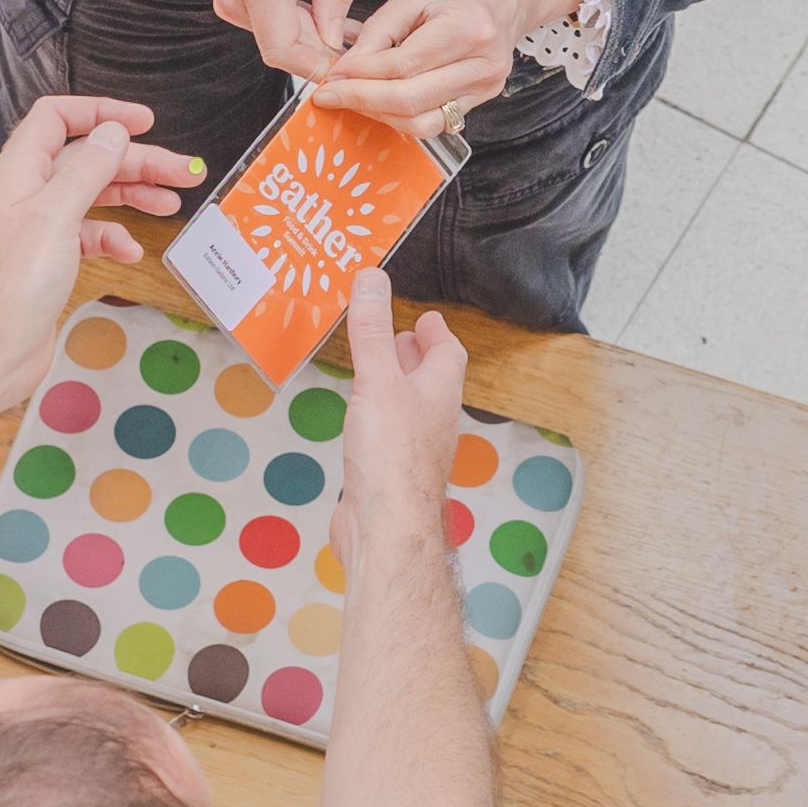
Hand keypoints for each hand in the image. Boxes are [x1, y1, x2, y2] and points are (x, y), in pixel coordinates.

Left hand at [0, 94, 198, 417]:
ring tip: (171, 201)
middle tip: (182, 170)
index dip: (101, 112)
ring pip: (94, 195)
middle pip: (87, 158)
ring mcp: (39, 227)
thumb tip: (113, 132)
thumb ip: (86, 169)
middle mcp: (28, 193)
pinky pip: (89, 235)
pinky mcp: (50, 259)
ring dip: (133, 195)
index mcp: (20, 171)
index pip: (58, 118)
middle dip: (136, 161)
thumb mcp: (55, 216)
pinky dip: (114, 238)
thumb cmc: (10, 286)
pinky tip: (130, 251)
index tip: (143, 121)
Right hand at [192, 0, 358, 82]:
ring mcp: (230, 1)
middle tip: (361, 40)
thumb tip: (336, 39)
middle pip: (284, 49)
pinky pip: (272, 27)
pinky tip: (321, 11)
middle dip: (323, 51)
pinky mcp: (233, 1)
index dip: (320, 65)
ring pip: (279, 41)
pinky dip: (300, 26)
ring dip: (313, 38)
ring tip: (344, 19)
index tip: (350, 63)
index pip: (286, 50)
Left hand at [304, 0, 593, 130]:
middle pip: (411, 100)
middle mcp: (483, 63)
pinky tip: (380, 101)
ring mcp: (487, 85)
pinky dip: (403, 116)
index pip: (402, 65)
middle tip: (329, 95)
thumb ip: (384, 25)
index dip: (360, 74)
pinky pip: (437, 121)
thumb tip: (349, 62)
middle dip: (361, 101)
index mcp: (469, 27)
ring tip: (352, 99)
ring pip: (423, 122)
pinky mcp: (483, 96)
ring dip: (380, 116)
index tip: (331, 73)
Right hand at [332, 270, 466, 537]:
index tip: (426, 318)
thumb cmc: (393, 456)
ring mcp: (413, 450)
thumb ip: (371, 331)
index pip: (448, 353)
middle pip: (431, 380)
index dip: (437, 333)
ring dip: (394, 386)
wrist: (386, 527)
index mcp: (439, 392)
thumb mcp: (378, 380)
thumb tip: (372, 279)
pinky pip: (388, 435)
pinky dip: (376, 417)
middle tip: (398, 337)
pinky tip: (359, 419)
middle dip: (415, 356)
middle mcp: (432, 420)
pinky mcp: (390, 474)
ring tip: (375, 370)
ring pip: (409, 408)